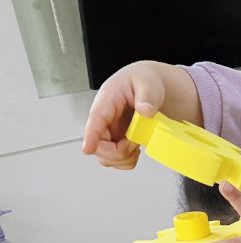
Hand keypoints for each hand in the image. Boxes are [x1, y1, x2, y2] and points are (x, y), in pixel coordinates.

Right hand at [82, 61, 201, 168]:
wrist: (150, 87)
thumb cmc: (144, 81)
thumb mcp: (149, 83)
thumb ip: (147, 96)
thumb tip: (145, 111)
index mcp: (107, 100)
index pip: (96, 119)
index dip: (91, 136)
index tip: (87, 148)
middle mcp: (104, 119)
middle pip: (98, 146)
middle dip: (117, 152)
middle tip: (134, 143)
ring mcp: (109, 132)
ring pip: (106, 157)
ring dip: (123, 158)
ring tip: (136, 144)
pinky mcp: (116, 141)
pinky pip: (116, 160)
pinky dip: (128, 160)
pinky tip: (135, 148)